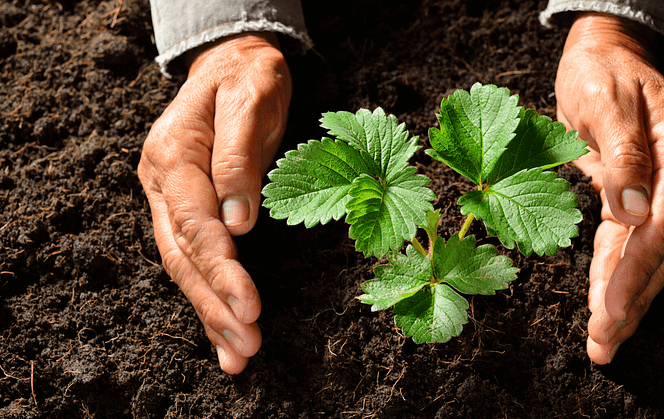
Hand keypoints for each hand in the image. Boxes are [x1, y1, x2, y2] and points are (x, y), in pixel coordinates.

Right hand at [138, 32, 290, 373]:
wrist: (233, 64)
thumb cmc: (247, 78)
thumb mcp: (250, 101)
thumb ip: (239, 159)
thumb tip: (238, 223)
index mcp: (173, 156)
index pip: (195, 224)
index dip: (222, 268)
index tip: (249, 305)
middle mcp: (162, 183)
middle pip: (184, 256)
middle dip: (216, 304)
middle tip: (247, 344)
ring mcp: (169, 200)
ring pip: (185, 267)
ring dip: (211, 313)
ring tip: (238, 354)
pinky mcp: (187, 211)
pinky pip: (193, 260)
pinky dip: (209, 298)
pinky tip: (224, 335)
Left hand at [554, 13, 663, 363]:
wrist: (606, 54)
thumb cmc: (601, 71)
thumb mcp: (605, 101)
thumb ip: (621, 155)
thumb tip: (631, 213)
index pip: (663, 225)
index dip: (637, 272)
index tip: (611, 309)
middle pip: (660, 251)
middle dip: (632, 301)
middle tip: (605, 343)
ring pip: (648, 256)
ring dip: (626, 299)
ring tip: (604, 341)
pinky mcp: (641, 196)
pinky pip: (629, 243)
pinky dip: (614, 276)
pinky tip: (603, 306)